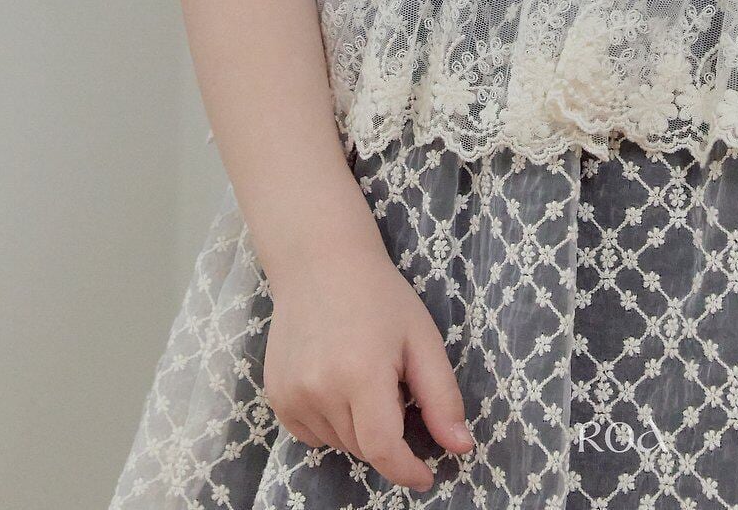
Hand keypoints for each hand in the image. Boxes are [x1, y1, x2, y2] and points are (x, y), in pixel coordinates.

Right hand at [262, 239, 474, 493]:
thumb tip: (461, 448)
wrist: (319, 263)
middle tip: (394, 388)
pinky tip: (337, 382)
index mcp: (361, 374)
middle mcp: (319, 390)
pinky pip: (312, 434)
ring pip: (339, 444)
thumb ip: (442, 398)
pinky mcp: (276, 396)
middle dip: (388, 435)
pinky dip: (332, 423)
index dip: (408, 470)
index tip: (426, 474)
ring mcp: (291, 395)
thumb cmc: (380, 296)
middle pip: (364, 448)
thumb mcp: (422, 339)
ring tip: (364, 376)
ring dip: (360, 429)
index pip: (384, 449)